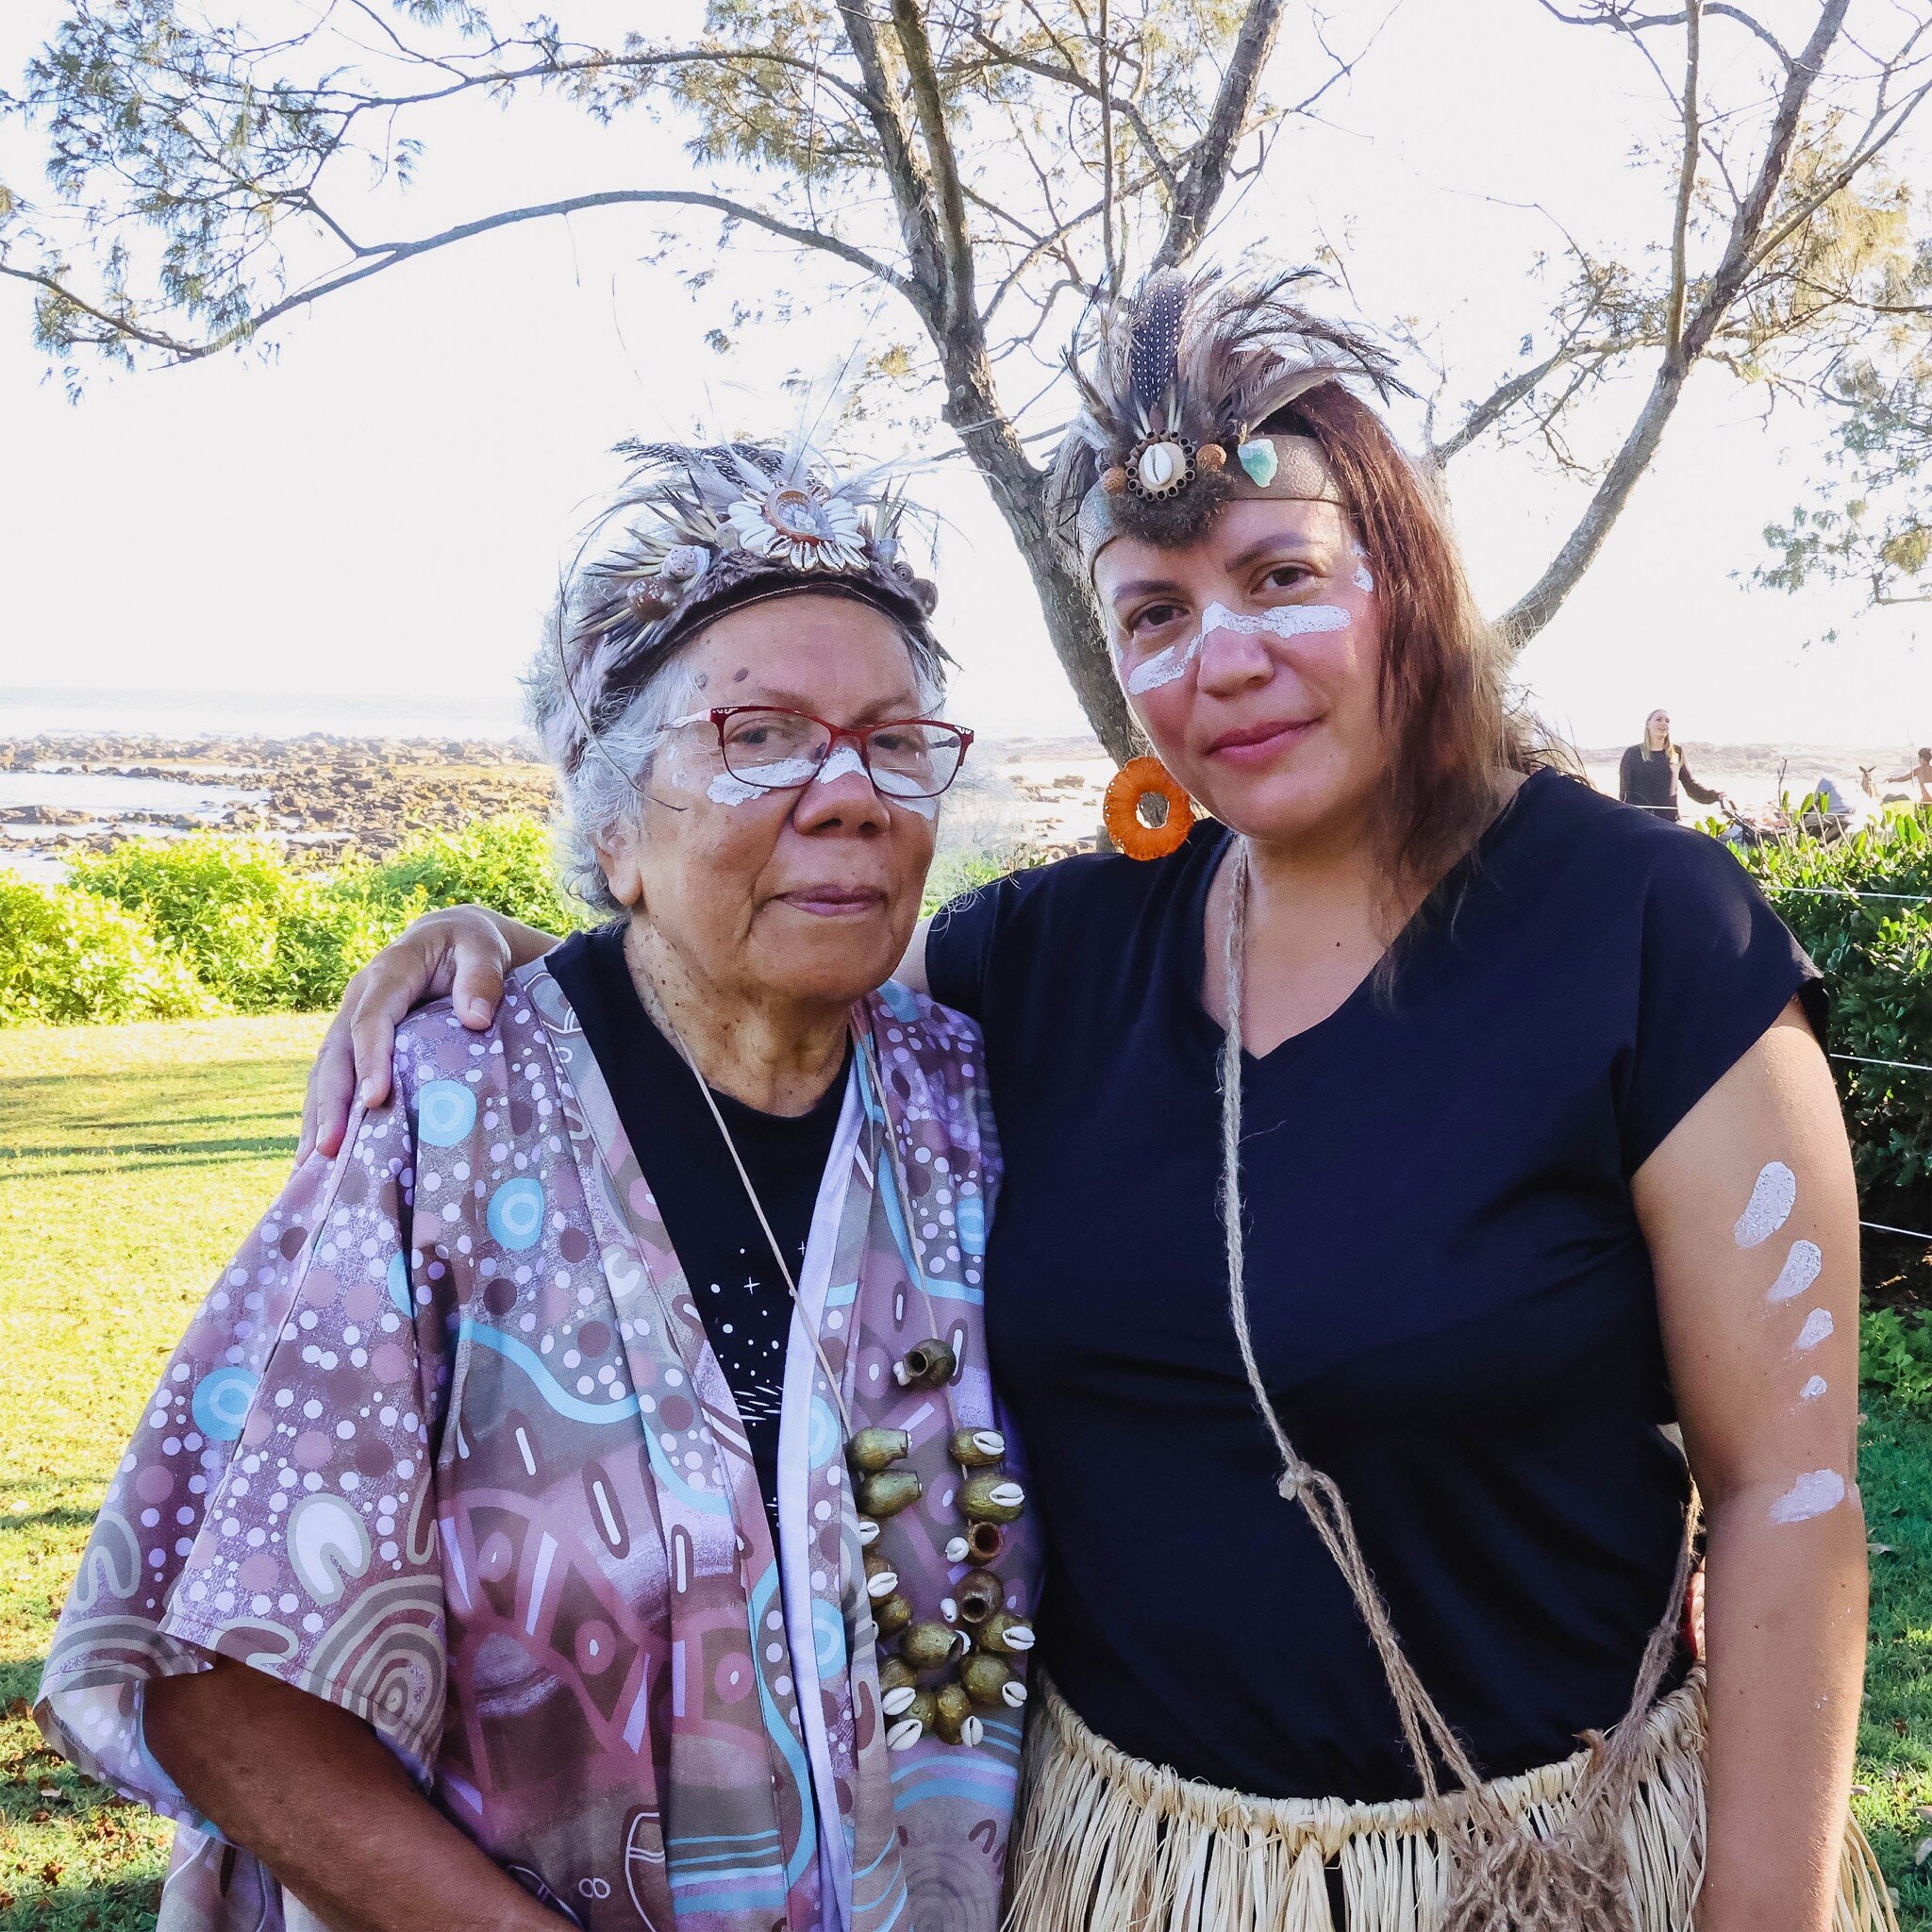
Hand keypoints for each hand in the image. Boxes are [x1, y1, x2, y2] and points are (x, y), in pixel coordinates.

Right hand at [297, 907, 514, 1161]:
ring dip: (318, 1117)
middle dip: (331, 1102)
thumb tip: (477, 1018)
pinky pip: (334, 1081)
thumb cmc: (471, 947)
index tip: (374, 1100)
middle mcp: (359, 998)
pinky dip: (326, 1116)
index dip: (370, 1059)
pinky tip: (321, 1157)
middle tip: (329, 1148)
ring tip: (312, 1166)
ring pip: (326, 1072)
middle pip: (336, 1053)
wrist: (454, 941)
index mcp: (388, 972)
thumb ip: (482, 977)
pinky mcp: (355, 1044)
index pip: (372, 1019)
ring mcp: (351, 1022)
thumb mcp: (484, 949)